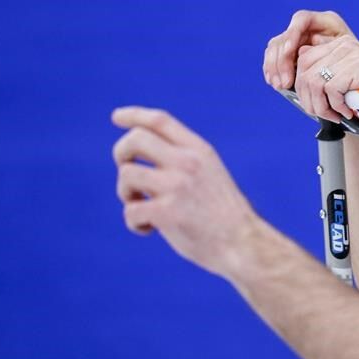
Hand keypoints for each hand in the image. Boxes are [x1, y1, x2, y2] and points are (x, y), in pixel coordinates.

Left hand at [111, 106, 258, 276]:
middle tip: (129, 176)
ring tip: (140, 205)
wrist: (242, 243)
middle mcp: (188, 163)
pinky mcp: (167, 213)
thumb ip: (182, 161)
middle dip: (121, 153)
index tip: (117, 117)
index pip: (160, 120)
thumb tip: (138, 158)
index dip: (134, 115)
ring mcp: (176, 186)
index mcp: (199, 150)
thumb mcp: (209, 174)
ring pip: (126, 174)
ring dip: (125, 192)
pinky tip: (149, 229)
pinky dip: (134, 223)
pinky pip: (130, 211)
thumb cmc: (222, 214)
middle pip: (135, 139)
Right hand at [262, 10, 352, 90]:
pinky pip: (274, 58)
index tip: (290, 52)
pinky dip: (272, 70)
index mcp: (326, 21)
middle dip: (282, 60)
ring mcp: (297, 39)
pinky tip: (274, 83)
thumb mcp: (351, 56)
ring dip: (275, 67)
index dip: (293, 33)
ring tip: (280, 86)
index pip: (302, 19)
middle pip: (285, 37)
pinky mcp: (291, 53)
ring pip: (276, 48)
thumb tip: (305, 54)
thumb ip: (332, 52)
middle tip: (284, 82)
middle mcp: (309, 27)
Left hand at [293, 35, 358, 136]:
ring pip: (314, 81)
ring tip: (334, 116)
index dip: (300, 85)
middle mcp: (343, 45)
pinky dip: (335, 106)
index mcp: (339, 44)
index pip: (303, 59)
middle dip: (308, 99)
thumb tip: (300, 82)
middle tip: (321, 115)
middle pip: (305, 71)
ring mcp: (351, 54)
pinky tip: (347, 112)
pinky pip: (331, 89)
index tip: (311, 104)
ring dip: (321, 106)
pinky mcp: (358, 66)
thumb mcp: (349, 78)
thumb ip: (329, 74)